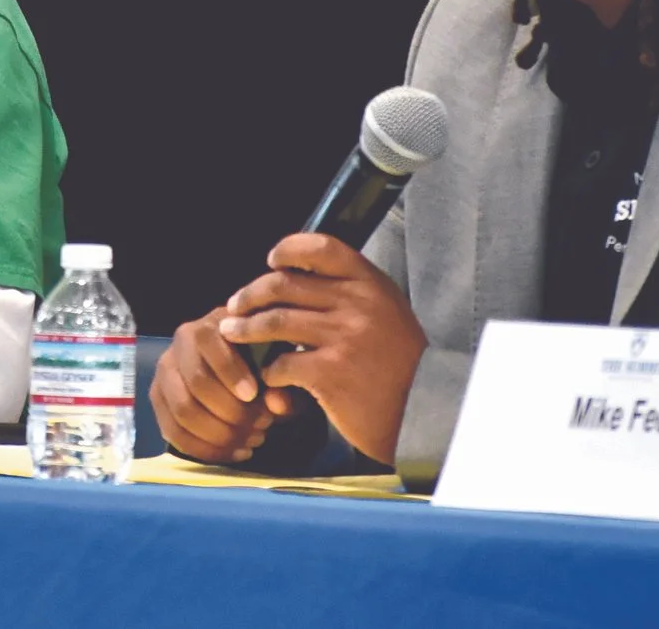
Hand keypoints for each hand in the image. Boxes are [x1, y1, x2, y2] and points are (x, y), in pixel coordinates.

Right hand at [149, 304, 300, 463]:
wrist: (244, 369)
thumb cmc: (265, 362)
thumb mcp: (282, 368)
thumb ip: (285, 384)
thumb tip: (275, 404)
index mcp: (211, 324)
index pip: (208, 342)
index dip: (230, 370)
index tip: (254, 394)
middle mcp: (180, 342)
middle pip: (196, 381)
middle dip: (231, 411)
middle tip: (261, 427)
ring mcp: (165, 372)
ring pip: (183, 411)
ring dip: (219, 434)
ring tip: (250, 441)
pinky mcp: (159, 400)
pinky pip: (174, 433)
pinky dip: (205, 450)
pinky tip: (234, 453)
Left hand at [216, 232, 425, 461]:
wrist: (426, 411)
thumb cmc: (402, 365)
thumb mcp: (388, 313)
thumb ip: (352, 293)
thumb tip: (299, 278)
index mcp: (371, 284)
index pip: (322, 247)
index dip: (289, 249)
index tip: (271, 261)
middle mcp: (357, 303)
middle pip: (286, 284)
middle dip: (251, 294)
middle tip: (235, 305)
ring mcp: (344, 337)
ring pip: (275, 321)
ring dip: (246, 329)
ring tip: (232, 333)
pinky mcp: (330, 373)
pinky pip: (282, 363)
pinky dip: (268, 372)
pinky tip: (270, 379)